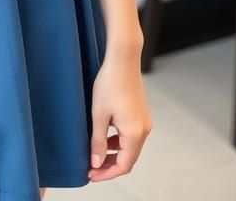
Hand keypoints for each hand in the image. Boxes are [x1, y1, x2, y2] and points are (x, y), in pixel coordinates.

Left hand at [88, 52, 152, 180]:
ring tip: (95, 152)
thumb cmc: (110, 83)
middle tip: (91, 168)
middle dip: (109, 165)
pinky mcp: (141, 114)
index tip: (91, 174)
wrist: (123, 59)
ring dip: (114, 153)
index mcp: (134, 133)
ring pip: (130, 147)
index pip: (123, 165)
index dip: (106, 173)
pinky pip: (131, 135)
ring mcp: (144, 121)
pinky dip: (119, 141)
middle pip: (128, 159)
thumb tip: (96, 162)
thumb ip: (98, 141)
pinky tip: (105, 136)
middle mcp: (144, 130)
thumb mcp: (99, 114)